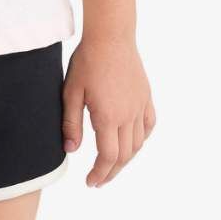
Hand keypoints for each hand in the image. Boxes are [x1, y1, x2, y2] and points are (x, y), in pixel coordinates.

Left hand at [62, 34, 155, 186]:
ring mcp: (140, 106)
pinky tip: (132, 142)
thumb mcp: (71, 93)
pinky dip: (141, 139)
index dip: (100, 173)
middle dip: (111, 172)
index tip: (91, 182)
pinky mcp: (146, 97)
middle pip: (124, 155)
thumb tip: (71, 151)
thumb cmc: (87, 62)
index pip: (108, 156)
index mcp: (108, 116)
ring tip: (111, 164)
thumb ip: (71, 124)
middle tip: (98, 180)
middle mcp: (128, 115)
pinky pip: (149, 125)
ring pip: (138, 143)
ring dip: (125, 159)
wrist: (111, 37)